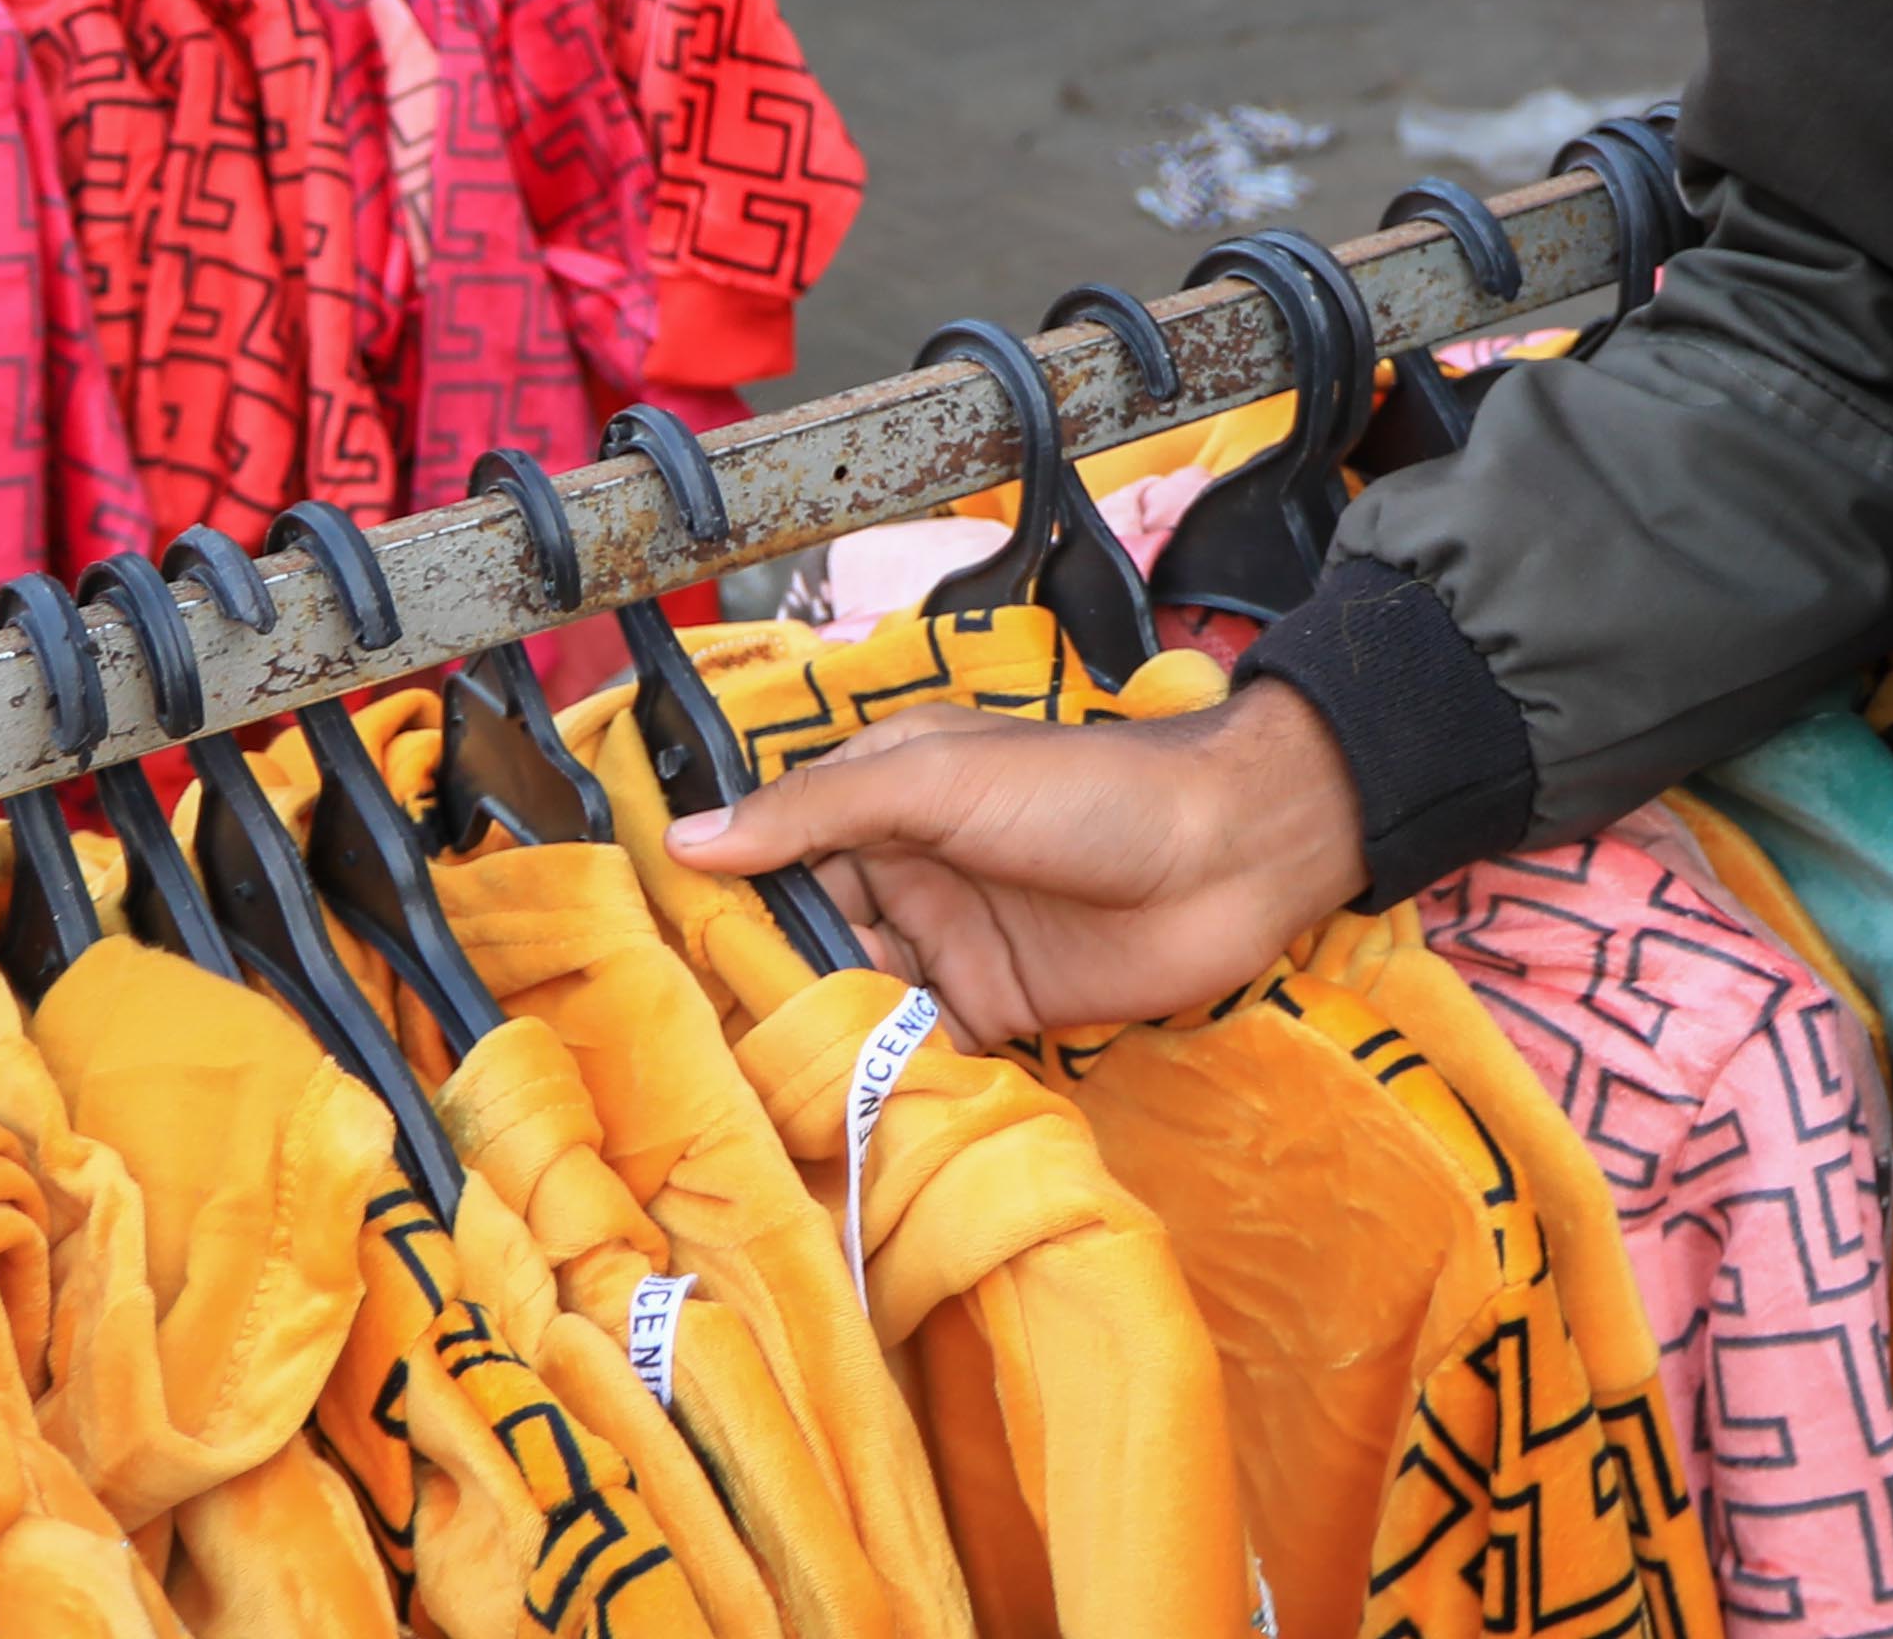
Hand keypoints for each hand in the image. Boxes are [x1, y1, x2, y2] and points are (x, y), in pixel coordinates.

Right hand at [666, 678, 1364, 1045]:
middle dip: (764, 988)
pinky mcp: (996, 1010)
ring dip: (818, 1039)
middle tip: (698, 1055)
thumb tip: (690, 839)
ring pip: (854, 997)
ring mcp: (950, 943)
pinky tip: (838, 1114)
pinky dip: (883, 1074)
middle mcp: (906, 870)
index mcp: (884, 797)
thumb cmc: (1091, 789)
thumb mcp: (942, 778)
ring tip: (756, 1097)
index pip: (777, 853)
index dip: (724, 906)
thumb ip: (821, 811)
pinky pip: (918, 1047)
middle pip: (807, 936)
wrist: (1232, 852)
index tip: (660, 966)